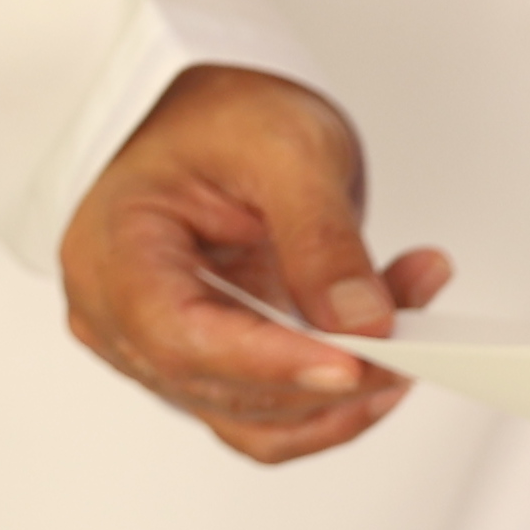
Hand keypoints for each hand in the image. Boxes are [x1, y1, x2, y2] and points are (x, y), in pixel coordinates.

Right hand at [58, 63, 458, 464]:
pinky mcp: (212, 363)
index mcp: (114, 253)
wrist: (213, 116)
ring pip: (255, 414)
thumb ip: (321, 236)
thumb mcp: (284, 146)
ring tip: (414, 327)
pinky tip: (384, 357)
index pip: (181, 335)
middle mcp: (123, 317)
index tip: (350, 363)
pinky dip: (332, 399)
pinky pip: (271, 413)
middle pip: (223, 384)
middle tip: (415, 337)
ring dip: (342, 389)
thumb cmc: (221, 117)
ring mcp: (163, 348)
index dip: (269, 360)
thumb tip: (362, 320)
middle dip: (327, 374)